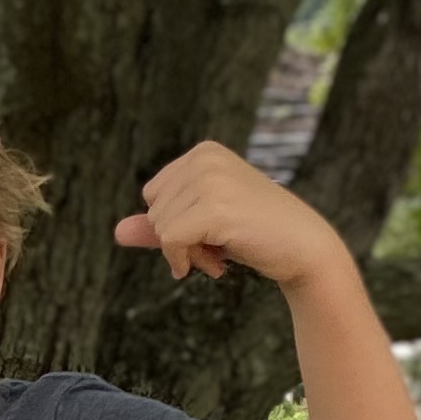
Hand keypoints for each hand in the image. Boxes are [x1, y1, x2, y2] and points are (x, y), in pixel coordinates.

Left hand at [115, 142, 350, 290]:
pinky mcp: (215, 208)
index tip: (207, 234)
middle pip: (154, 212)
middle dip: (179, 240)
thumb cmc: (256, 233)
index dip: (173, 224)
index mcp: (203, 153)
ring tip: (221, 254)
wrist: (304, 248)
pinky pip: (169, 240)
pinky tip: (215, 267)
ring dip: (186, 253)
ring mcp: (210, 180)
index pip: (153, 196)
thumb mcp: (202, 225)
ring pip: (159, 228)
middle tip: (216, 248)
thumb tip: (116, 232)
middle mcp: (205, 158)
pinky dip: (184, 260)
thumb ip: (160, 226)